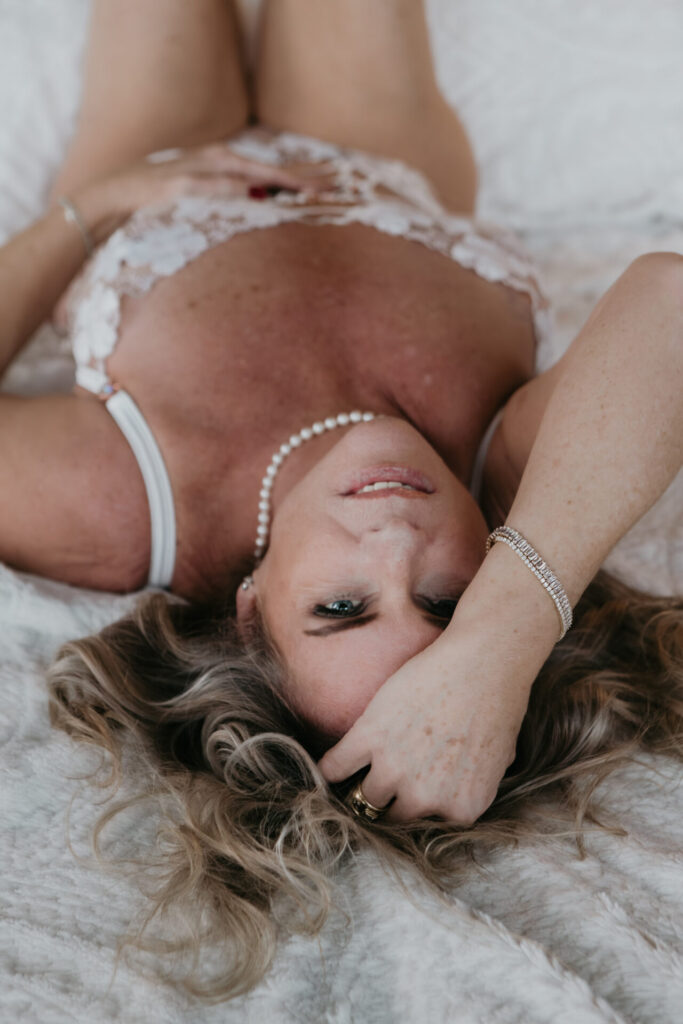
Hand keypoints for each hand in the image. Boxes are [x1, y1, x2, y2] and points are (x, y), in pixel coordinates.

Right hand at [73, 141, 336, 233]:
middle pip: (270, 168)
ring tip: (311, 192)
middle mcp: (218, 161)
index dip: (304, 177)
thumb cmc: (161, 201)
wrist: (116, 195)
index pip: (272, 170)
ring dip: (280, 180)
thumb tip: (260, 209)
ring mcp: (201, 171)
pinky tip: (258, 197)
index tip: (334, 185)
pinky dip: (238, 192)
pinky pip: (216, 189)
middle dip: (304, 177)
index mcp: (225, 165)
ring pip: (250, 174)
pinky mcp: (182, 184)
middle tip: (338, 186)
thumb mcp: (201, 200)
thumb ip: (230, 201)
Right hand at [318, 614, 540, 824]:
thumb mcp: (499, 760)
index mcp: (462, 810)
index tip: (409, 798)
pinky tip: (330, 767)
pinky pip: (335, 768)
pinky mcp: (368, 738)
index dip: (419, 808)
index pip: (429, 827)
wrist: (484, 661)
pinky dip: (329, 770)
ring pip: (365, 797)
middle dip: (391, 801)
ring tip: (359, 776)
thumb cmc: (498, 703)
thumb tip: (458, 786)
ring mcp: (394, 769)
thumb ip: (474, 785)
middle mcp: (426, 798)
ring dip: (363, 785)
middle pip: (394, 816)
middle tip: (386, 785)